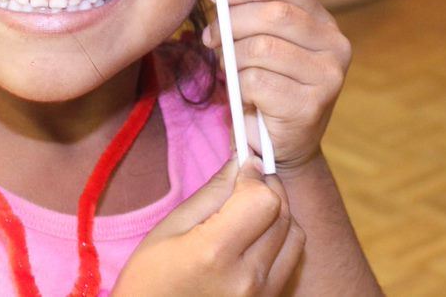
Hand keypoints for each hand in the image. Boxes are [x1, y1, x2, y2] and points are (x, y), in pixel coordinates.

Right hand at [112, 159, 304, 295]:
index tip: (244, 169)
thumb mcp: (169, 230)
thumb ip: (212, 193)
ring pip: (295, 235)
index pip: (264, 199)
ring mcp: (262, 296)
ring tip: (250, 214)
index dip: (254, 177)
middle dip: (267, 189)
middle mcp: (246, 278)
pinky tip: (255, 239)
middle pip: (282, 213)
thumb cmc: (150, 282)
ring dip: (278, 215)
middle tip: (246, 184)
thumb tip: (242, 162)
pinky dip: (281, 240)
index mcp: (214, 254)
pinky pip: (292, 260)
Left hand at [204, 0, 352, 170]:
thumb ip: (259, 2)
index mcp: (325, 24)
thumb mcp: (263, 41)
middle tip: (210, 36)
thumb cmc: (268, 89)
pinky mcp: (310, 106)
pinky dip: (239, 87)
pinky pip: (257, 82)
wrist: (280, 148)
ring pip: (261, 49)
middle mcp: (336, 47)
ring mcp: (328, 78)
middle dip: (231, 21)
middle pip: (273, 15)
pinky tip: (243, 95)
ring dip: (233, 58)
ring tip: (228, 69)